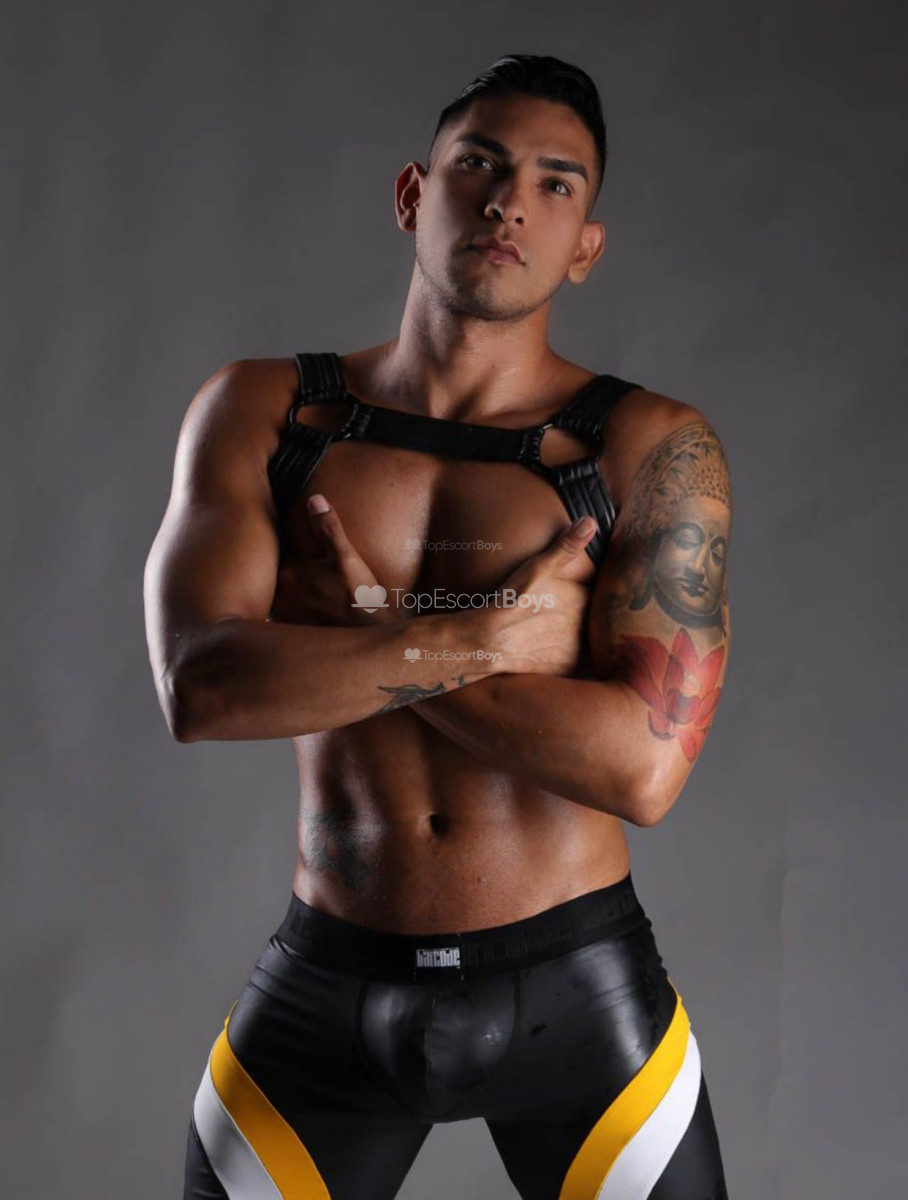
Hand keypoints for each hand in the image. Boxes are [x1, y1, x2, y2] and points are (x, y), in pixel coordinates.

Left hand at [270, 494, 398, 626]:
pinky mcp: (294, 634)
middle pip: (275, 579)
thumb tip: (315, 500)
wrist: (371, 636)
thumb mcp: (347, 557)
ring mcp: (285, 618)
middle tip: (304, 572)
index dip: (285, 552)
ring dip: (286, 594)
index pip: (277, 556)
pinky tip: (311, 609)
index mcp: (289, 575)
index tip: (295, 551)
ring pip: (279, 598)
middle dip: (284, 573)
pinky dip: (293, 612)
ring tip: (307, 590)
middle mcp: (280, 598)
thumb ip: (328, 528)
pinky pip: (286, 618)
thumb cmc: (359, 597)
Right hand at [481, 517, 596, 676]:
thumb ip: (567, 545)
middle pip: (591, 617)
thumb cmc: (513, 600)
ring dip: (575, 635)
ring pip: (584, 639)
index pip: (595, 593)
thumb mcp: (539, 566)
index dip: (583, 591)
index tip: (569, 592)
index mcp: (586, 599)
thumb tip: (591, 521)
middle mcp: (588, 626)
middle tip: (554, 612)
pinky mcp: (567, 668)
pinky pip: (573, 660)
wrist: (490, 640)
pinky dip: (564, 654)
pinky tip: (547, 647)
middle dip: (581, 614)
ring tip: (550, 630)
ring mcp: (579, 649)